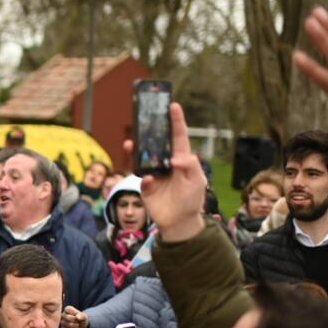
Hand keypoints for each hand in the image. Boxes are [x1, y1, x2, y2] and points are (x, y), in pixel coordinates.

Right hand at [61, 305, 88, 327]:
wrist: (82, 327)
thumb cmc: (82, 319)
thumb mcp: (84, 316)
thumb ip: (82, 315)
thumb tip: (77, 317)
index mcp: (67, 310)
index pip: (68, 309)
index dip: (75, 313)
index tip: (77, 315)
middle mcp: (63, 315)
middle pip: (68, 318)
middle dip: (76, 320)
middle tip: (78, 321)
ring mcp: (62, 323)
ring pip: (69, 325)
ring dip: (76, 326)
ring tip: (77, 325)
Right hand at [135, 103, 205, 241]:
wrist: (179, 222)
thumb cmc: (192, 199)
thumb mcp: (197, 181)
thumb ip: (190, 166)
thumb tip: (176, 158)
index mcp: (182, 159)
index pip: (178, 137)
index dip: (176, 121)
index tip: (173, 106)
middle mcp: (166, 163)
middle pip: (156, 144)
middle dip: (148, 132)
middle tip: (142, 121)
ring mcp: (155, 174)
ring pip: (142, 158)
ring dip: (136, 150)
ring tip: (130, 144)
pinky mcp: (145, 186)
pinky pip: (141, 177)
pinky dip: (144, 178)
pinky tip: (149, 180)